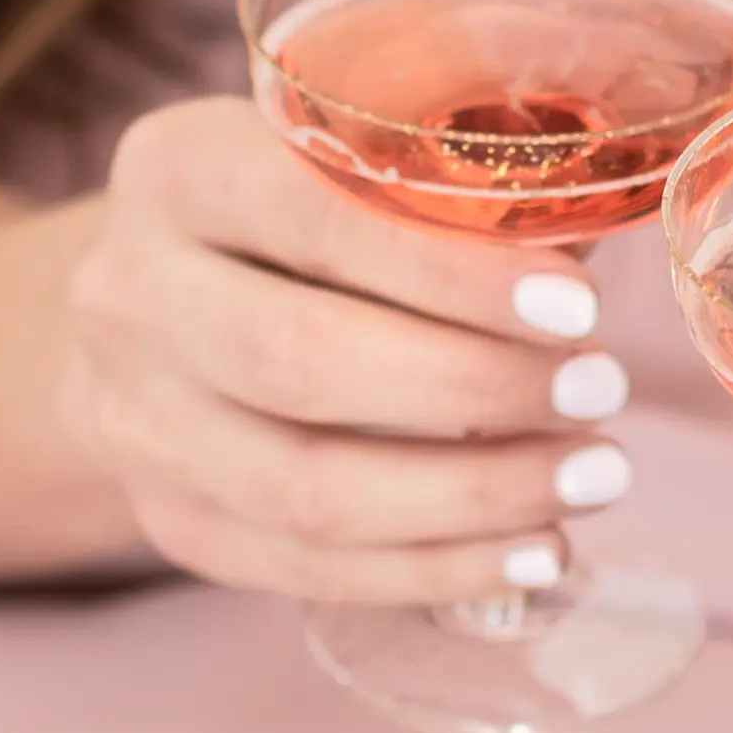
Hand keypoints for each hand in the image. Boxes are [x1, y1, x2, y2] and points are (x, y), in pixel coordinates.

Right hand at [61, 98, 634, 600]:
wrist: (150, 310)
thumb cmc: (298, 217)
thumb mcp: (347, 163)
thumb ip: (451, 192)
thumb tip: (601, 241)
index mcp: (179, 169)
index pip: (316, 217)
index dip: (452, 273)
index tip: (579, 310)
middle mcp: (130, 293)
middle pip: (301, 361)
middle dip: (474, 387)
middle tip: (602, 390)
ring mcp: (136, 420)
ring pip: (306, 489)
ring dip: (473, 495)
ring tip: (594, 475)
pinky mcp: (169, 519)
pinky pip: (305, 568)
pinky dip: (435, 569)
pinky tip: (534, 548)